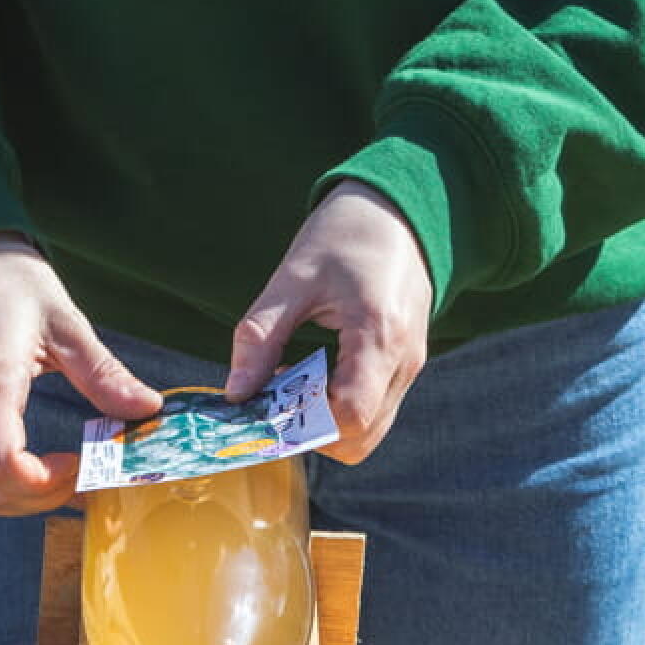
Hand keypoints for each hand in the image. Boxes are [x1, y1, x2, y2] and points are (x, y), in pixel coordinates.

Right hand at [0, 233, 161, 514]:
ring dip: (18, 500)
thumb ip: (102, 372)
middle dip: (38, 499)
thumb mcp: (63, 318)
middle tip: (80, 473)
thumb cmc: (7, 281)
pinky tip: (34, 466)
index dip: (44, 482)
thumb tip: (149, 409)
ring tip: (59, 474)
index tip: (80, 461)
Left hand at [225, 180, 431, 463]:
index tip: (268, 406)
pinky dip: (341, 408)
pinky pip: (375, 409)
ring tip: (293, 384)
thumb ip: (261, 338)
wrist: (397, 208)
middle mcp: (404, 359)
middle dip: (313, 431)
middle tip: (275, 400)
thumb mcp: (293, 278)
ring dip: (327, 423)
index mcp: (379, 334)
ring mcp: (410, 365)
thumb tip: (235, 395)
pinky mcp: (405, 364)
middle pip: (361, 436)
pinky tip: (313, 374)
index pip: (349, 414)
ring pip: (370, 430)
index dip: (306, 424)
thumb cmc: (346, 233)